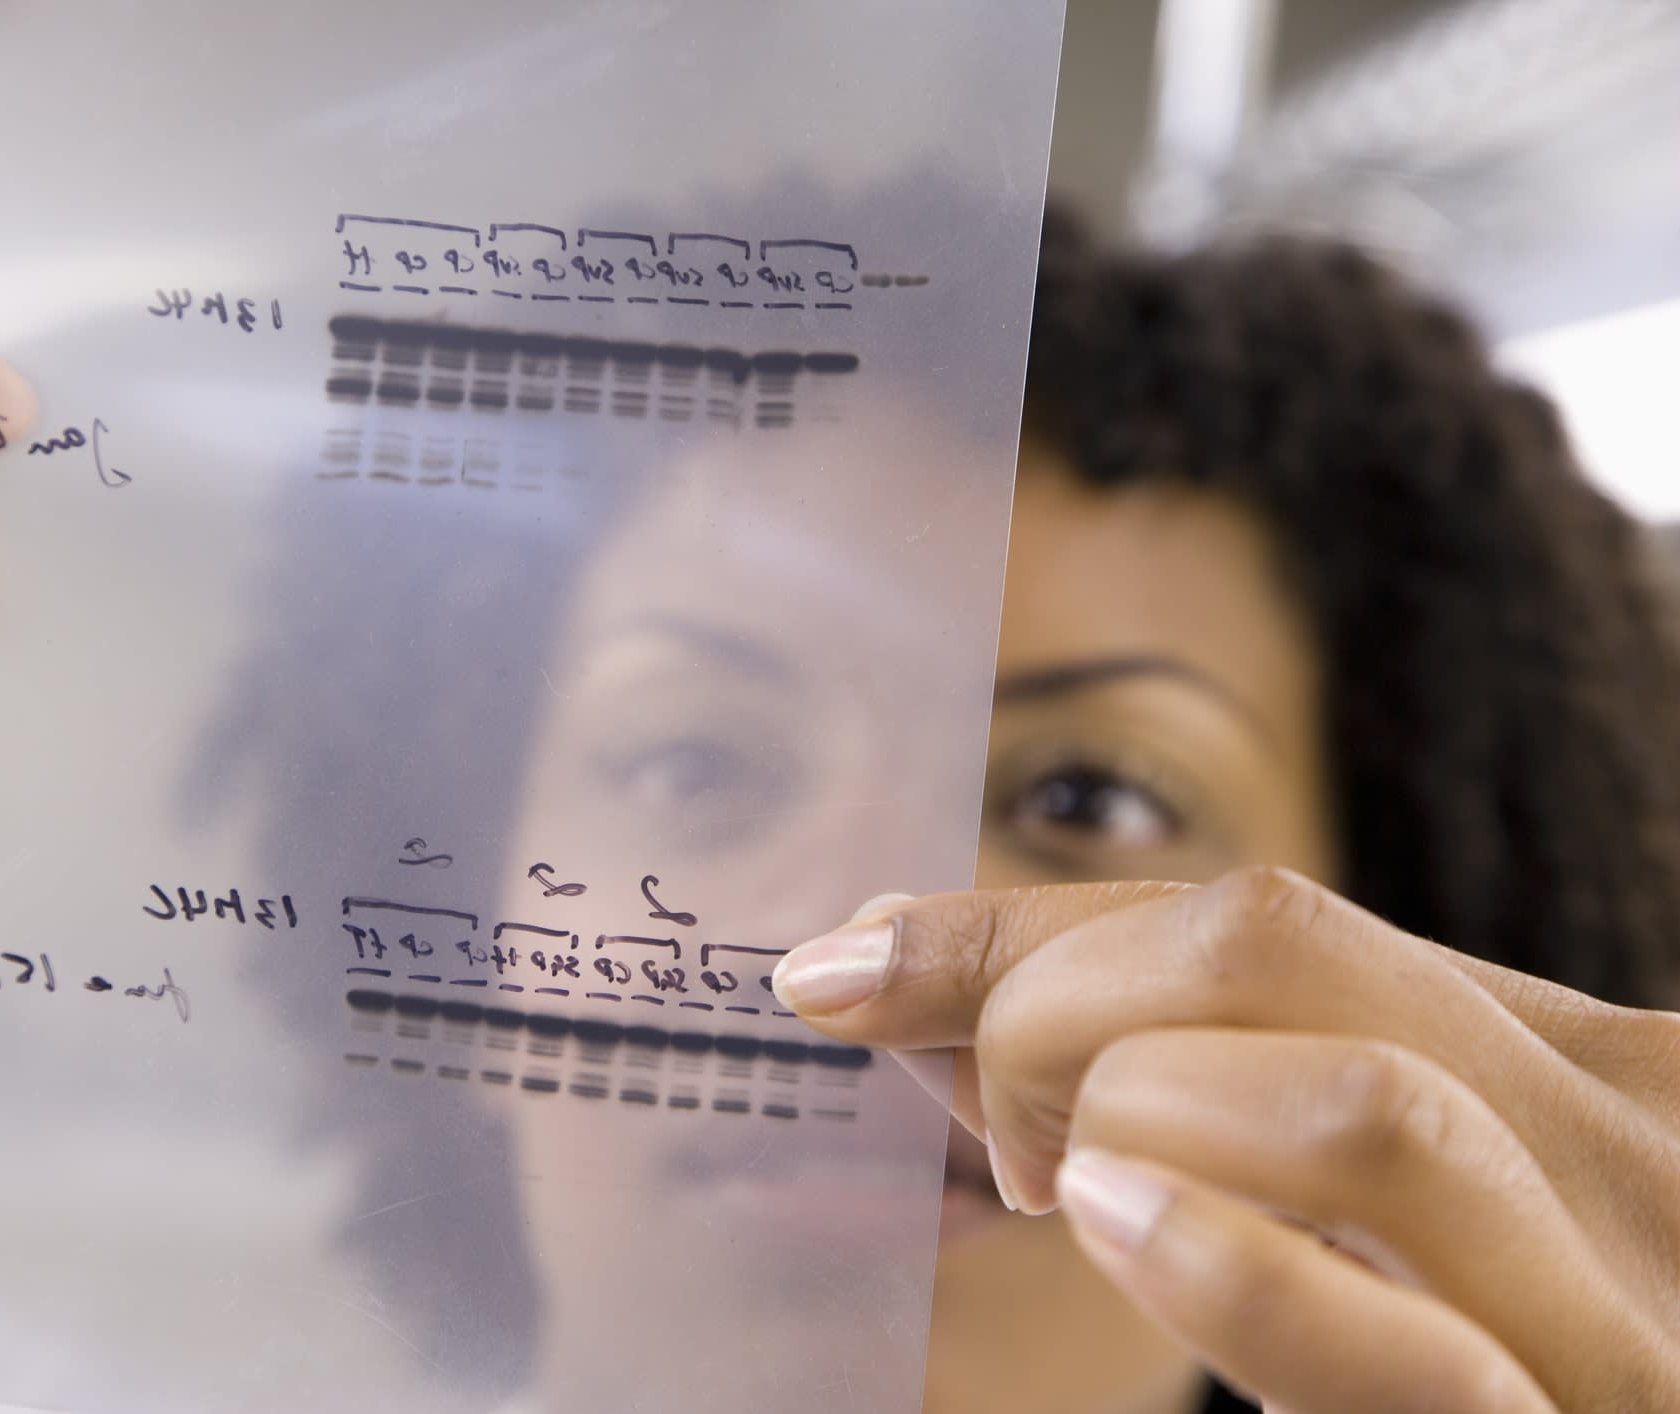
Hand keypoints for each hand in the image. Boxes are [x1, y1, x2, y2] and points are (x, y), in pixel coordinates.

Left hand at [773, 869, 1679, 1411]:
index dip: (1012, 931)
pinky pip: (1413, 1358)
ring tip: (1085, 1212)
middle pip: (1274, 946)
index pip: (1253, 915)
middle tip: (1006, 1143)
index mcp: (1572, 1066)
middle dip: (1049, 1008)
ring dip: (1132, 1131)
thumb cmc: (1467, 1361)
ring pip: (1351, 1108)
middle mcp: (1630, 1152)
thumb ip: (1169, 1081)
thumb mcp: (1355, 1195)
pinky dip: (1229, 1276)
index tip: (846, 970)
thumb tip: (894, 975)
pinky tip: (1124, 1235)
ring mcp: (1622, 1314)